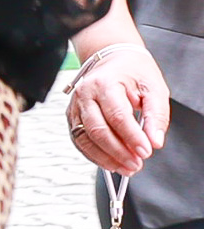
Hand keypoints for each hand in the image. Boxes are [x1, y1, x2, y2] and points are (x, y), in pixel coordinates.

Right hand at [70, 39, 172, 174]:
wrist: (113, 60)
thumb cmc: (133, 72)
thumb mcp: (154, 89)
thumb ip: (156, 116)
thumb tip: (155, 141)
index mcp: (105, 84)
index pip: (117, 116)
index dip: (132, 137)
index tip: (146, 151)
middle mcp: (85, 95)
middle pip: (97, 130)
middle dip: (118, 152)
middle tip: (136, 164)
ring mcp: (75, 107)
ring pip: (85, 139)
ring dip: (105, 158)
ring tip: (125, 168)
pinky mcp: (72, 117)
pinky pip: (80, 141)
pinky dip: (94, 155)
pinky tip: (110, 162)